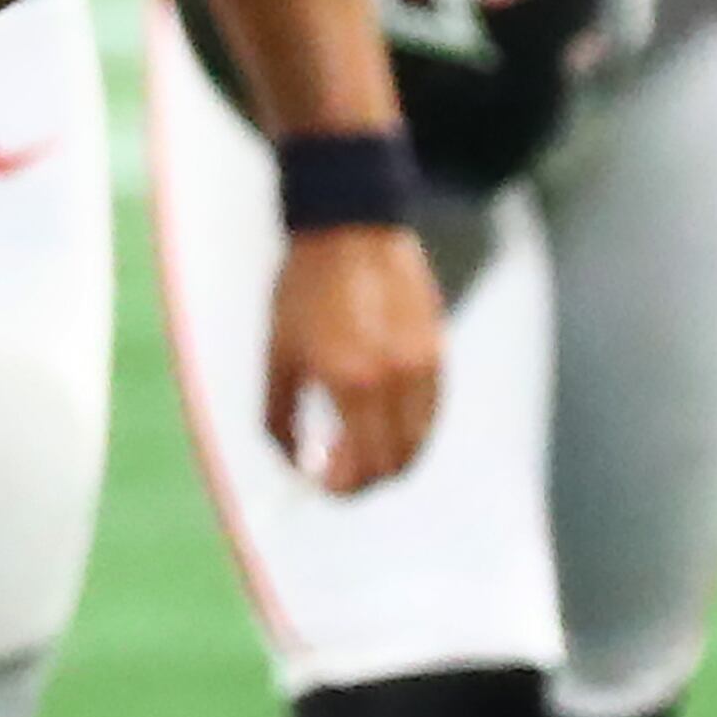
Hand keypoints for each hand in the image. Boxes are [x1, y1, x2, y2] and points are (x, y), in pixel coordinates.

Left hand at [266, 220, 442, 492]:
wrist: (349, 228)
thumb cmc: (301, 290)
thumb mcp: (277, 354)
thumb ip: (280, 416)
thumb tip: (293, 464)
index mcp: (351, 381)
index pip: (362, 466)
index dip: (342, 487)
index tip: (319, 484)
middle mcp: (397, 379)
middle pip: (397, 463)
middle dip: (365, 477)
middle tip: (335, 469)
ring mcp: (425, 365)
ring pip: (419, 440)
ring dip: (388, 453)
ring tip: (351, 439)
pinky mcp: (440, 350)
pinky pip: (430, 409)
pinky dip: (406, 425)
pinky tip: (375, 411)